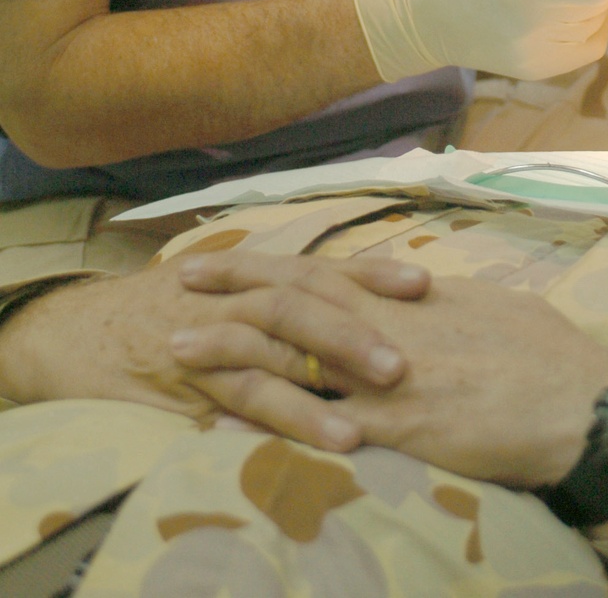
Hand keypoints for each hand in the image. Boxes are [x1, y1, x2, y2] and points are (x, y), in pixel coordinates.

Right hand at [0, 252, 427, 450]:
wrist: (80, 331)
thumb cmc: (167, 309)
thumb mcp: (225, 285)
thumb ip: (282, 291)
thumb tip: (356, 296)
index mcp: (250, 274)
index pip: (319, 267)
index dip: (371, 273)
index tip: (425, 284)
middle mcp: (232, 299)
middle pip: (298, 305)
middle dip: (352, 329)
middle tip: (404, 359)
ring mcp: (206, 342)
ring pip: (267, 357)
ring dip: (319, 387)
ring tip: (371, 415)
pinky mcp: (186, 388)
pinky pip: (234, 405)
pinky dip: (276, 421)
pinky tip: (314, 442)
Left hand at [174, 250, 607, 486]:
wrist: (584, 403)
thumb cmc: (551, 357)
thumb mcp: (492, 310)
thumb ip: (444, 305)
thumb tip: (420, 297)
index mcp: (412, 297)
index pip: (328, 271)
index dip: (274, 264)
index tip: (233, 257)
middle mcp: (388, 325)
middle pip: (296, 298)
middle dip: (235, 286)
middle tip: (183, 280)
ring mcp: (386, 375)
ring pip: (291, 351)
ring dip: (229, 344)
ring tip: (176, 341)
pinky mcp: (394, 426)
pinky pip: (313, 417)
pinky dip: (265, 412)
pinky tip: (225, 413)